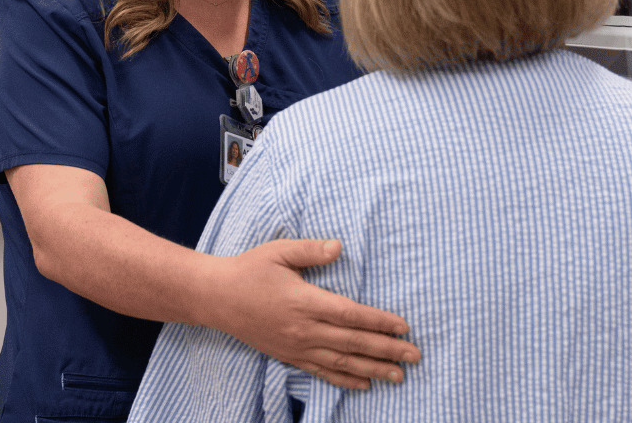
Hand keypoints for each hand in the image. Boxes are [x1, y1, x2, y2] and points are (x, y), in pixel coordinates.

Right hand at [202, 238, 420, 389]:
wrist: (216, 298)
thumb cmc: (250, 269)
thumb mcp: (279, 251)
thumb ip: (311, 249)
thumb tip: (340, 247)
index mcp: (304, 301)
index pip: (350, 315)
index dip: (379, 322)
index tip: (403, 327)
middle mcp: (303, 329)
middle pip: (353, 343)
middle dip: (387, 350)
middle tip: (415, 356)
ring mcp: (296, 347)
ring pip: (342, 363)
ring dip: (373, 369)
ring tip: (399, 376)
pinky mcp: (289, 356)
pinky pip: (322, 372)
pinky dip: (345, 380)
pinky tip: (365, 384)